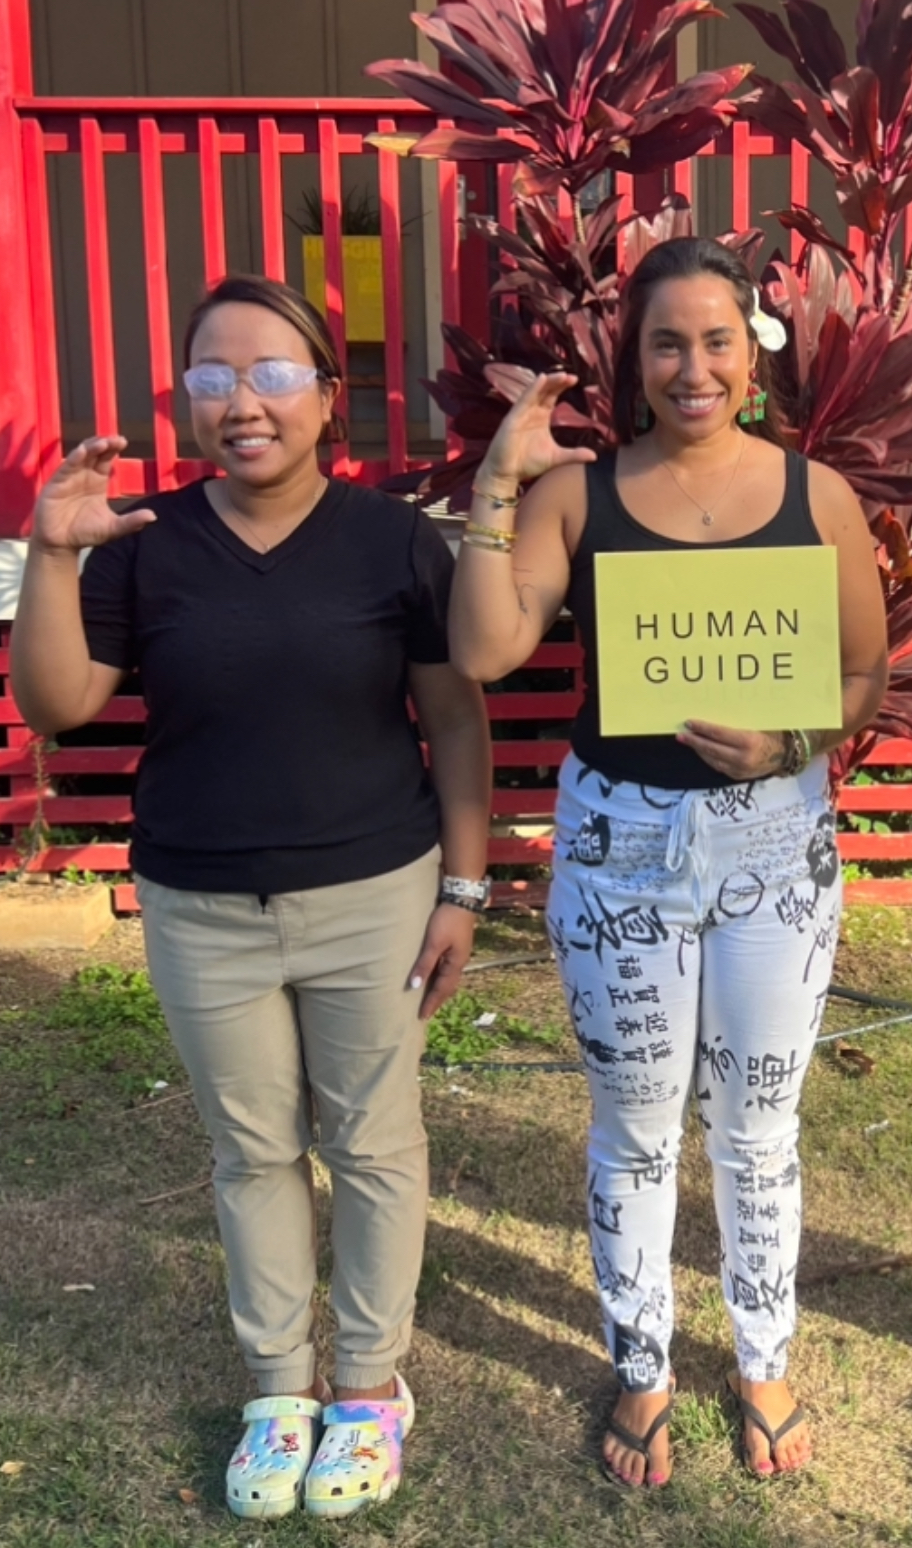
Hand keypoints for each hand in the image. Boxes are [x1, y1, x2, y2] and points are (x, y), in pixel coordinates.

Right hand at [32, 436, 155, 553]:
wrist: (61, 544)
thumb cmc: (85, 533)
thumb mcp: (112, 528)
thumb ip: (131, 522)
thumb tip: (153, 516)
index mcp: (98, 481)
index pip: (106, 459)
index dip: (113, 448)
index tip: (123, 441)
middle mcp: (84, 475)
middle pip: (94, 452)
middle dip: (104, 443)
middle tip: (117, 439)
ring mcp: (70, 477)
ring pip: (81, 455)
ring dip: (91, 447)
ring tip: (104, 443)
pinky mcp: (56, 483)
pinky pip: (66, 467)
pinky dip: (74, 458)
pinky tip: (82, 451)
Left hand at [408, 903, 476, 1020]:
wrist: (461, 898)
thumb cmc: (447, 920)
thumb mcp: (433, 943)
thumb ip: (425, 964)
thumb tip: (414, 986)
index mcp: (455, 964)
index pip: (442, 990)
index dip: (431, 1003)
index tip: (422, 1017)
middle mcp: (459, 961)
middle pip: (448, 986)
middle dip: (437, 999)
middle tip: (426, 1012)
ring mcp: (458, 953)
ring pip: (448, 977)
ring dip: (439, 989)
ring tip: (429, 998)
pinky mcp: (455, 945)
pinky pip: (447, 968)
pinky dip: (439, 977)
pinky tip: (433, 976)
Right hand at [479, 371, 597, 485]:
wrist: (507, 474)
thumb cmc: (527, 464)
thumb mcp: (556, 457)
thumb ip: (574, 454)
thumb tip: (594, 456)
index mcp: (541, 417)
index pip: (552, 396)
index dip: (562, 387)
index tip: (575, 380)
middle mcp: (531, 412)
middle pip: (545, 390)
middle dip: (557, 382)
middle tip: (571, 376)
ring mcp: (521, 413)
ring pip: (535, 392)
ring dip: (548, 382)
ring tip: (561, 375)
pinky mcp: (512, 418)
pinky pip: (523, 400)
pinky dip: (532, 389)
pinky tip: (541, 380)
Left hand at [677, 721, 787, 780]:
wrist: (786, 755)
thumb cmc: (772, 733)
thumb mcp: (758, 723)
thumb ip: (738, 721)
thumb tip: (713, 711)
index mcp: (749, 742)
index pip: (719, 734)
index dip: (702, 728)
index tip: (689, 723)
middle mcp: (743, 758)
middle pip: (711, 749)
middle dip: (694, 741)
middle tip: (680, 734)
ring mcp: (739, 770)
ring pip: (712, 760)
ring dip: (698, 750)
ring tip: (686, 741)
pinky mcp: (737, 777)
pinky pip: (717, 766)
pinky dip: (707, 757)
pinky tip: (700, 750)